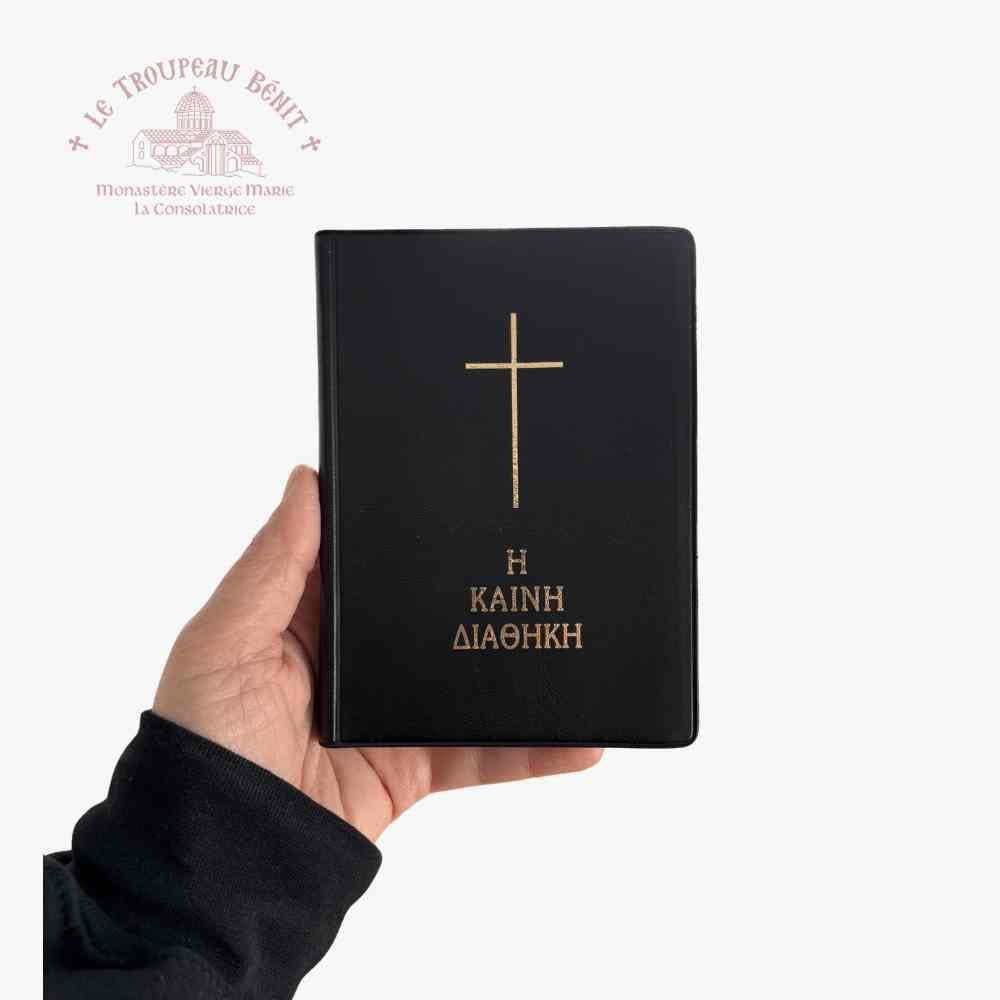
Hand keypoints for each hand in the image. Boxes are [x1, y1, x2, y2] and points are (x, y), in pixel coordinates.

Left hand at [154, 466, 601, 841]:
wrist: (223, 861)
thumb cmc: (204, 741)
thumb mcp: (225, 640)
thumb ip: (273, 564)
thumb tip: (307, 479)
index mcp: (310, 614)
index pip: (369, 556)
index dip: (410, 525)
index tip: (465, 490)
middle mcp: (358, 658)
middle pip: (433, 613)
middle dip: (483, 590)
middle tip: (545, 553)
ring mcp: (393, 711)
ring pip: (470, 680)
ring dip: (523, 668)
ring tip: (580, 637)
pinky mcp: (416, 766)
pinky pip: (483, 753)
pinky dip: (531, 749)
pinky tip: (579, 738)